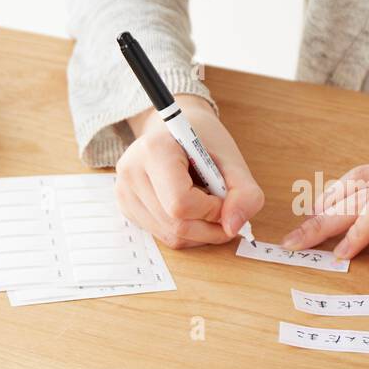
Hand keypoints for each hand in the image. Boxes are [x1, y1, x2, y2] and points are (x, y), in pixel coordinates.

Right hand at [116, 94, 264, 248]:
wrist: (175, 132)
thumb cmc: (203, 141)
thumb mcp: (232, 159)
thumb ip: (244, 192)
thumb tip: (233, 227)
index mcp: (154, 150)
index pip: (181, 203)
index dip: (212, 210)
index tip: (226, 198)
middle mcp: (131, 172)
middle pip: (176, 225)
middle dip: (210, 227)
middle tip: (226, 213)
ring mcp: (124, 192)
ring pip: (171, 236)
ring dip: (201, 232)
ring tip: (209, 208)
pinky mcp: (125, 207)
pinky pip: (163, 236)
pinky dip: (187, 232)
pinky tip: (193, 212)